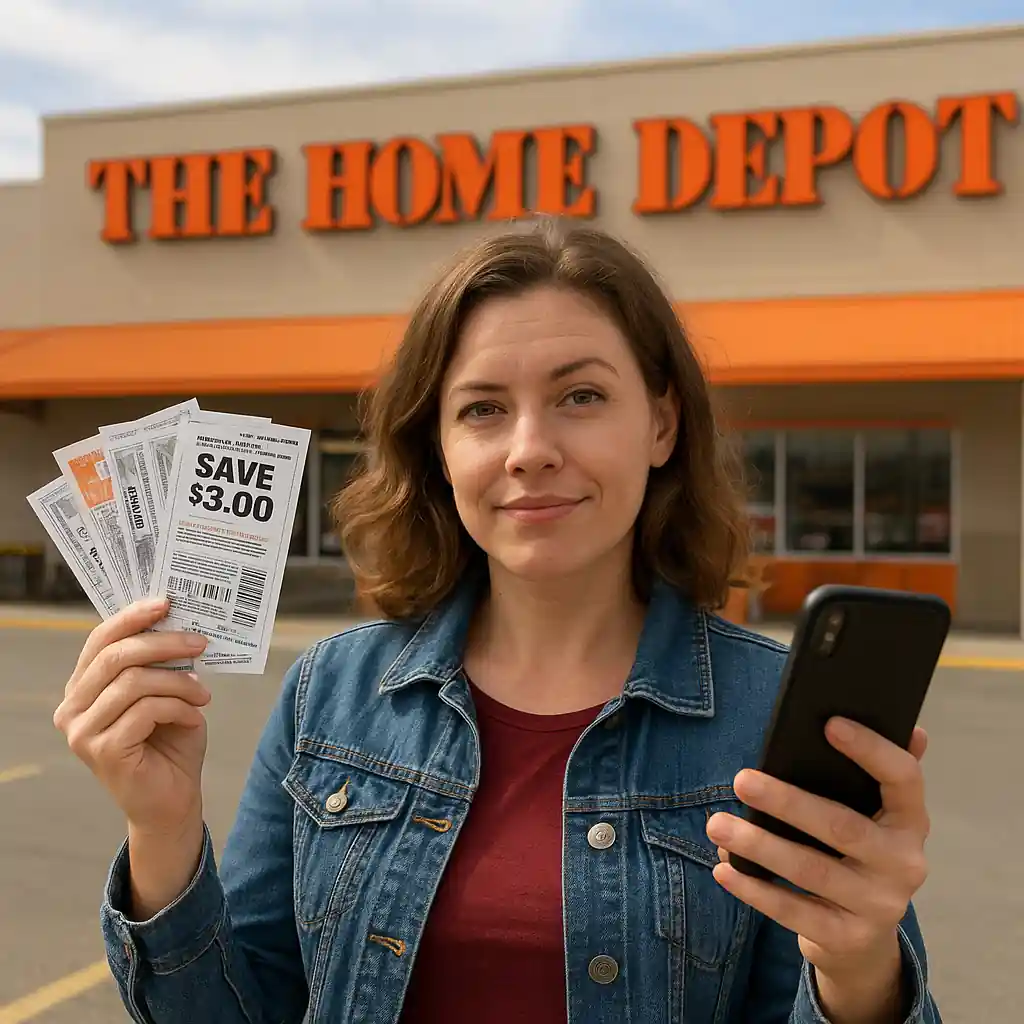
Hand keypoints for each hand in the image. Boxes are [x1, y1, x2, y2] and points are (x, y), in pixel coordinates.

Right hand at [53, 597, 211, 836]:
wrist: (172, 800)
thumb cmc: (169, 743)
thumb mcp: (165, 693)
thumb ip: (159, 663)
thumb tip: (177, 621)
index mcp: (82, 688)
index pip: (100, 640)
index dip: (132, 617)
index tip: (166, 603)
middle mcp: (72, 709)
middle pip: (116, 656)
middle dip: (164, 643)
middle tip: (200, 643)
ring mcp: (82, 732)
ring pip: (134, 682)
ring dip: (178, 681)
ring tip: (203, 691)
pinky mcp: (102, 751)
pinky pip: (147, 710)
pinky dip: (179, 707)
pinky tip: (194, 717)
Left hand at [706, 719, 930, 1015]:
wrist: (863, 939)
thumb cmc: (856, 855)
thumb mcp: (873, 817)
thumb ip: (882, 775)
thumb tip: (912, 728)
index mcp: (910, 821)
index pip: (903, 778)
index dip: (871, 749)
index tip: (829, 723)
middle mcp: (904, 864)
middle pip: (842, 827)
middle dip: (787, 802)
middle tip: (741, 779)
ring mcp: (879, 905)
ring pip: (811, 870)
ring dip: (758, 845)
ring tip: (717, 825)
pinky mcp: (848, 938)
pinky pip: (793, 912)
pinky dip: (754, 889)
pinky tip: (723, 869)